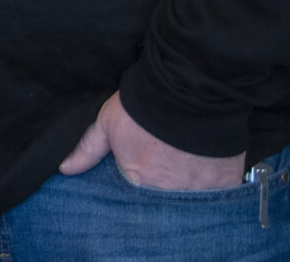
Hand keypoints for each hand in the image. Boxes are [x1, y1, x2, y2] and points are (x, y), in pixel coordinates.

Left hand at [58, 92, 245, 189]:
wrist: (188, 89)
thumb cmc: (144, 106)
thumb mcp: (108, 123)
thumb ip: (87, 149)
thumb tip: (65, 169)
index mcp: (138, 181)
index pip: (136, 196)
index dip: (140, 183)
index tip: (145, 170)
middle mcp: (167, 193)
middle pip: (163, 201)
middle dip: (162, 189)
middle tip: (166, 166)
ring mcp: (198, 191)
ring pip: (190, 199)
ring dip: (187, 187)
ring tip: (185, 165)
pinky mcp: (224, 184)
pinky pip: (218, 196)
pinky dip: (213, 187)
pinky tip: (206, 169)